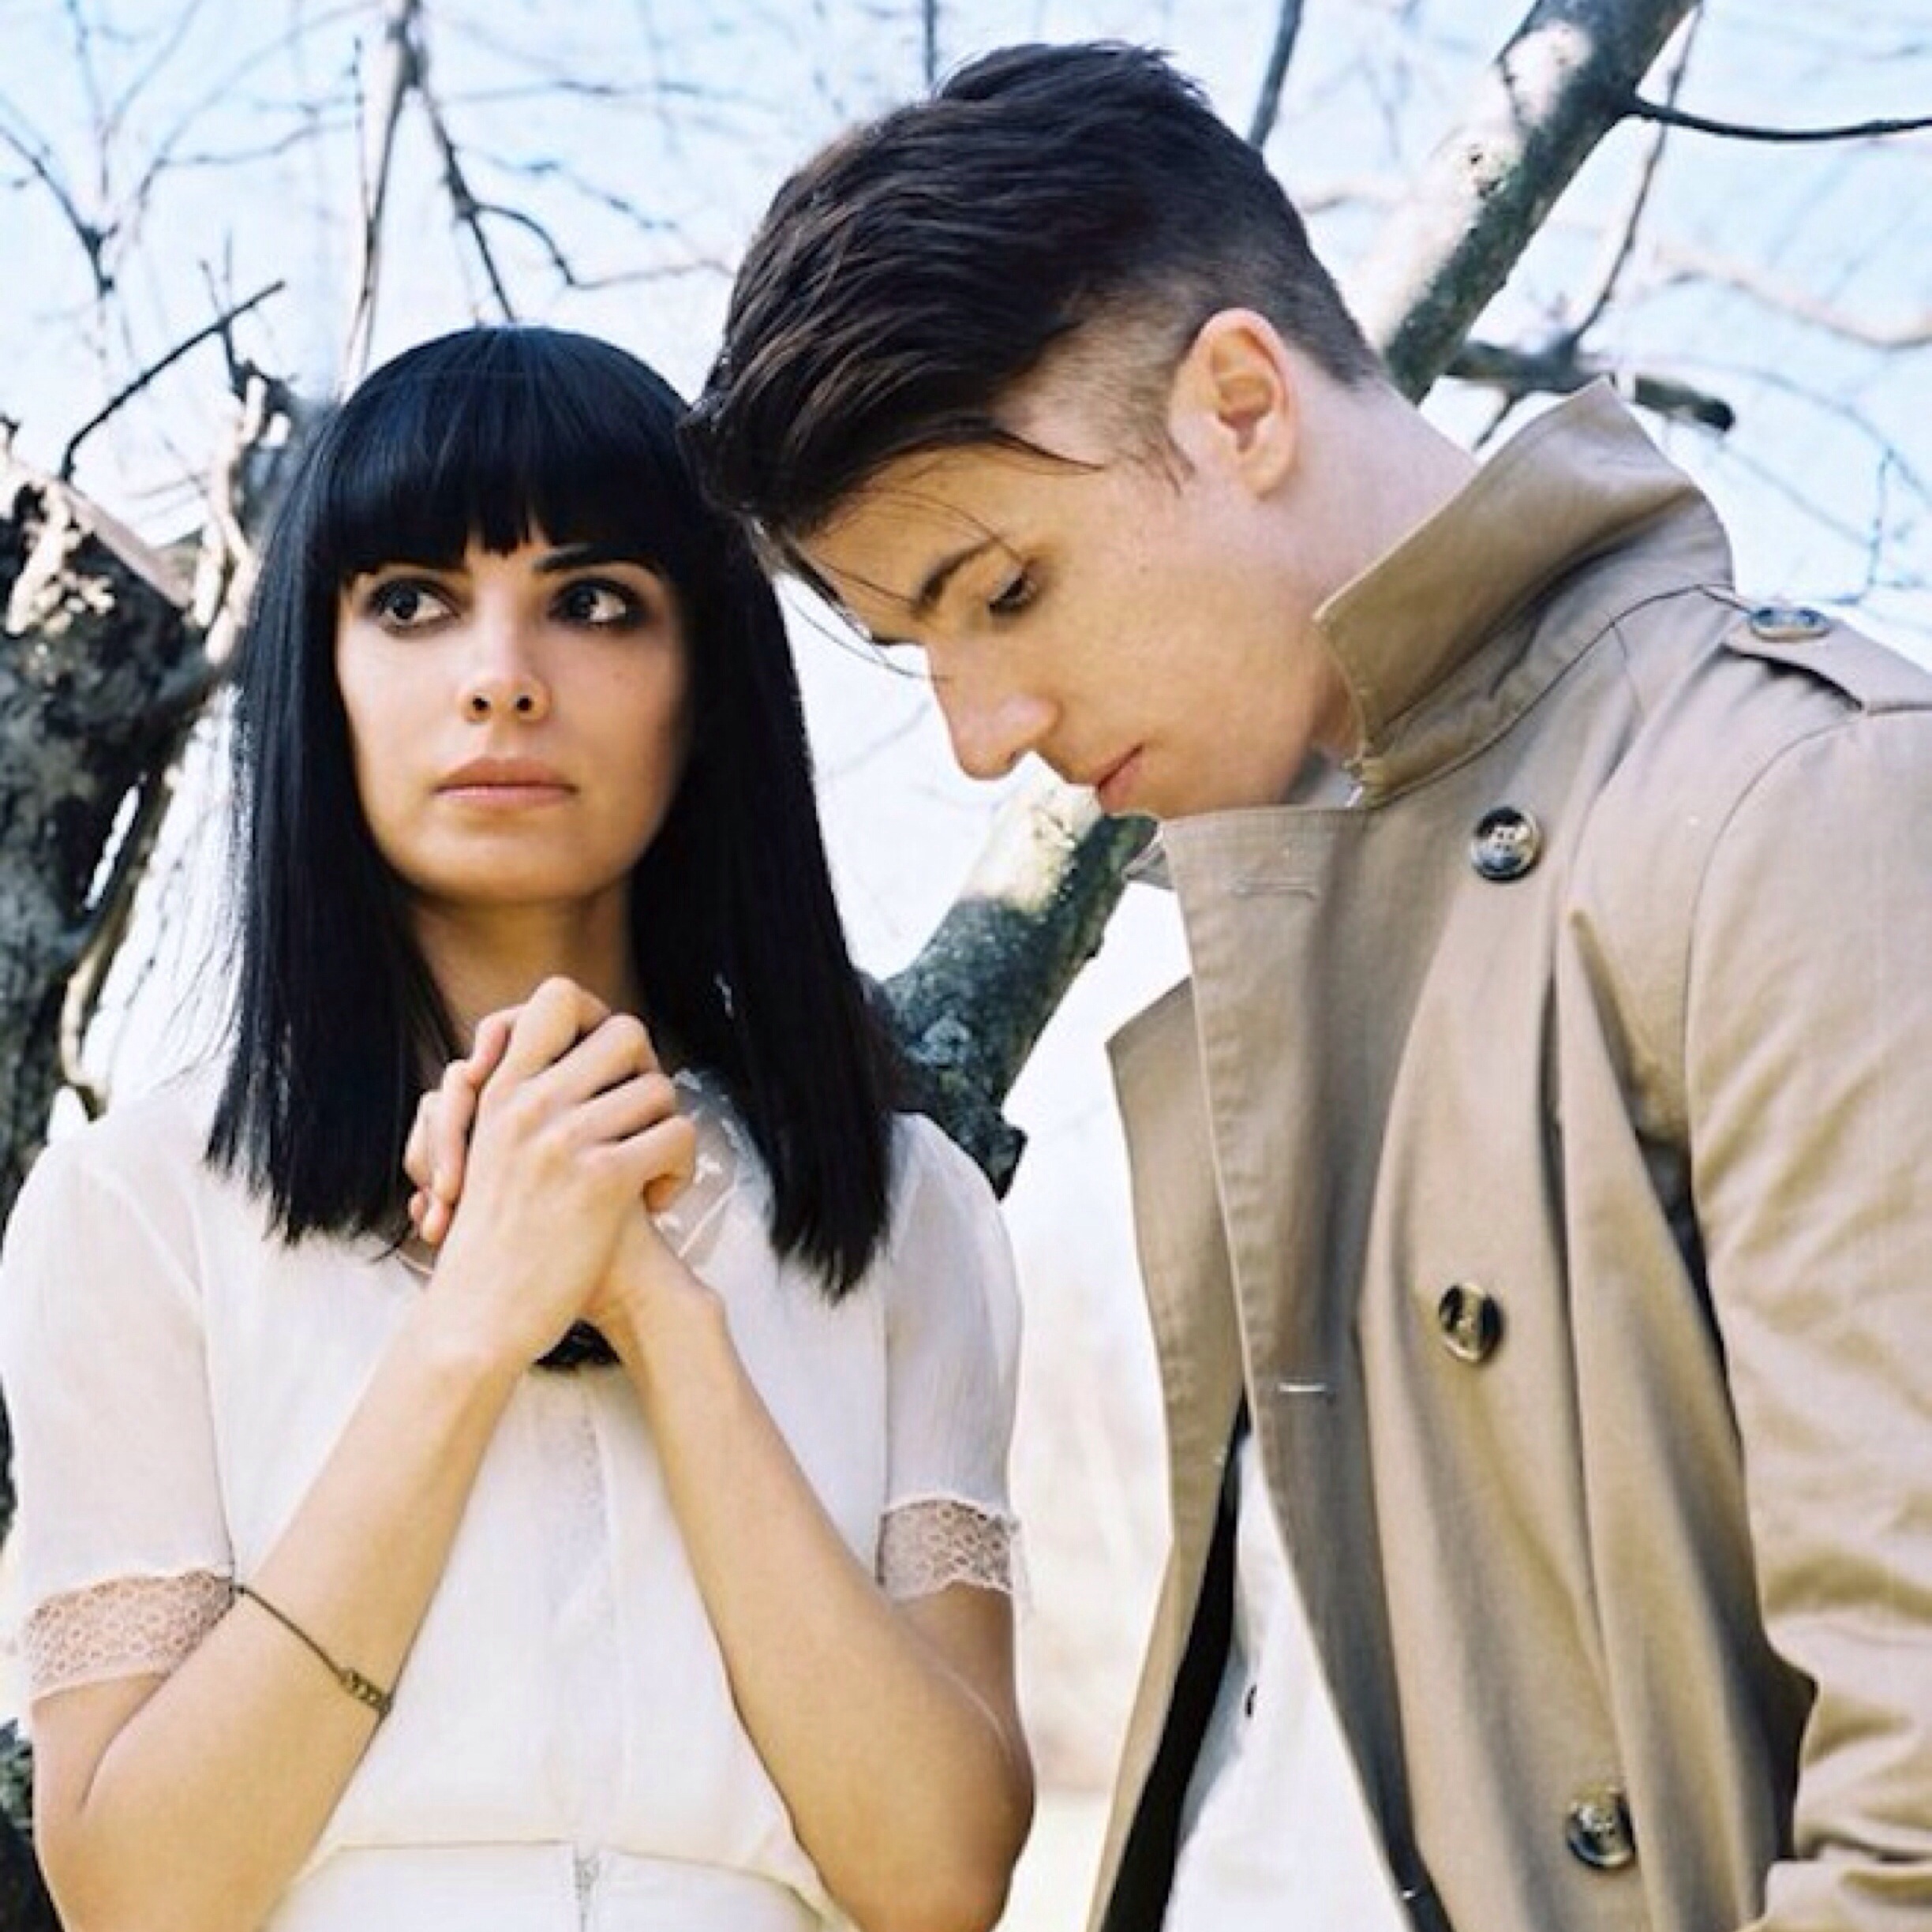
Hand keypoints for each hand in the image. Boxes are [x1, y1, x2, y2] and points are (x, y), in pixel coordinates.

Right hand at [405, 990, 693, 1245]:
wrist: (479, 1318)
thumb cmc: (490, 1246)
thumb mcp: (489, 1156)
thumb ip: (527, 1108)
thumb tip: (584, 1069)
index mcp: (501, 1092)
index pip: (558, 997)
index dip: (598, 1017)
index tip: (609, 1067)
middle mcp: (530, 1104)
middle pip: (627, 1032)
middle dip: (647, 1073)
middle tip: (641, 1120)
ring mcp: (565, 1139)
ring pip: (660, 1089)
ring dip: (667, 1132)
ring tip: (650, 1172)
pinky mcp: (601, 1179)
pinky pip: (677, 1137)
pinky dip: (680, 1171)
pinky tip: (655, 1200)